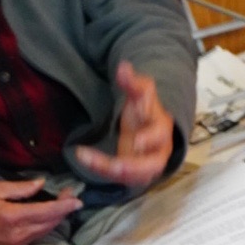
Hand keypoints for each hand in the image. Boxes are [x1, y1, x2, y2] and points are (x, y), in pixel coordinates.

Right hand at [0, 177, 81, 244]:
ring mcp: (18, 242)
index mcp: (14, 216)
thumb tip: (41, 184)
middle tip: (69, 195)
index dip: (65, 205)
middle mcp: (20, 232)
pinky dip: (47, 224)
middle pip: (51, 222)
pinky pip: (38, 235)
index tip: (77, 199)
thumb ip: (20, 188)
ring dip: (57, 217)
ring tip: (63, 203)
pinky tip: (49, 216)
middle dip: (64, 209)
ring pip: (46, 230)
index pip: (47, 211)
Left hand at [75, 60, 173, 189]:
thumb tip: (123, 67)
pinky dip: (100, 169)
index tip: (137, 141)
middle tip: (116, 167)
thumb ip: (133, 82)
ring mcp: (145, 166)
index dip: (149, 138)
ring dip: (110, 170)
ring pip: (133, 176)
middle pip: (152, 166)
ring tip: (87, 159)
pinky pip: (117, 178)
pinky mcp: (131, 175)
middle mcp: (157, 151)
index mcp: (161, 128)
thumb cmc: (145, 111)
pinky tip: (82, 156)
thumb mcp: (140, 93)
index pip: (159, 134)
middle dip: (134, 167)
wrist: (148, 129)